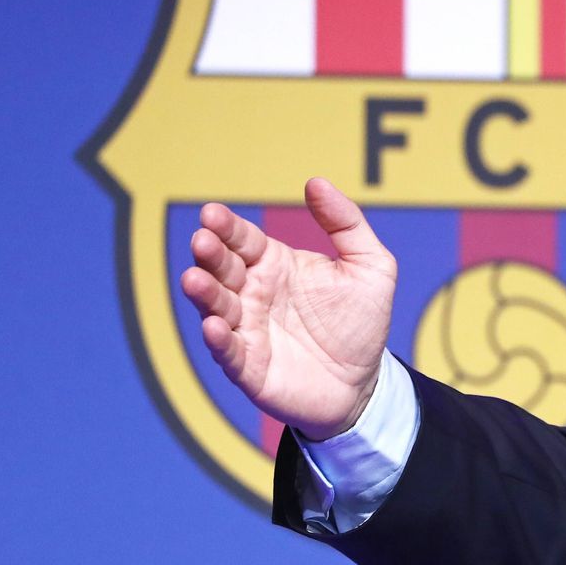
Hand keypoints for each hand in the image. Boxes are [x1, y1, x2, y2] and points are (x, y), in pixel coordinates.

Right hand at [179, 178, 396, 440]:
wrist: (367, 382)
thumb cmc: (362, 322)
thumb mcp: (370, 266)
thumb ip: (346, 223)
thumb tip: (315, 182)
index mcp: (274, 264)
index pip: (242, 239)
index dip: (226, 227)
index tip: (213, 214)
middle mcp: (253, 294)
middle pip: (222, 269)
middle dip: (210, 255)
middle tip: (203, 241)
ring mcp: (248, 330)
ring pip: (216, 307)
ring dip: (203, 293)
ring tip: (195, 279)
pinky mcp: (249, 367)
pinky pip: (228, 352)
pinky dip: (218, 339)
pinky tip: (214, 326)